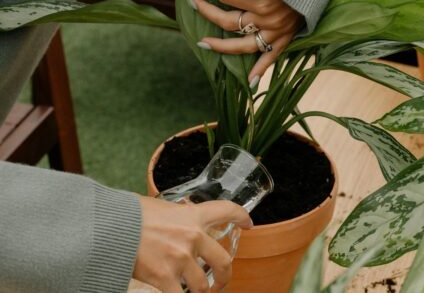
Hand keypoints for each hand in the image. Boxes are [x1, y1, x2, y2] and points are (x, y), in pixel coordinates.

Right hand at [133, 196, 252, 292]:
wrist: (108, 226)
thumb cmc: (130, 213)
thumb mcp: (160, 207)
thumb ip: (176, 216)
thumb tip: (178, 220)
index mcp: (193, 215)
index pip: (226, 210)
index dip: (241, 217)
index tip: (248, 224)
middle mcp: (192, 237)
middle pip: (223, 261)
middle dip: (225, 276)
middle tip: (221, 281)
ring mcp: (180, 259)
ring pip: (202, 286)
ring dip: (202, 292)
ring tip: (197, 292)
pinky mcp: (164, 278)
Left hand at [191, 0, 304, 85]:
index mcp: (262, 0)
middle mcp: (267, 20)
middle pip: (230, 21)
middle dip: (208, 12)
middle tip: (194, 3)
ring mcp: (275, 33)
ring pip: (243, 45)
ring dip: (222, 46)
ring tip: (203, 43)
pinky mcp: (285, 40)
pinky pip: (270, 58)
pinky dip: (260, 71)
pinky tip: (249, 82)